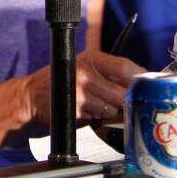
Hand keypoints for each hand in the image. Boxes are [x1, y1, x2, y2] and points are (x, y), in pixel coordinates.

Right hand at [25, 50, 144, 126]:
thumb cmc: (59, 81)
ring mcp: (80, 94)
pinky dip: (95, 118)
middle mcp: (86, 74)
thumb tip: (137, 83)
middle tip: (122, 101)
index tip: (146, 83)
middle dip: (125, 100)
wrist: (30, 97)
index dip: (139, 76)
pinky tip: (84, 111)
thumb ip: (107, 72)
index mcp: (90, 59)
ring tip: (94, 104)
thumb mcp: (81, 66)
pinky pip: (97, 119)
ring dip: (108, 111)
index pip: (125, 66)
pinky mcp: (76, 111)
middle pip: (122, 91)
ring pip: (111, 108)